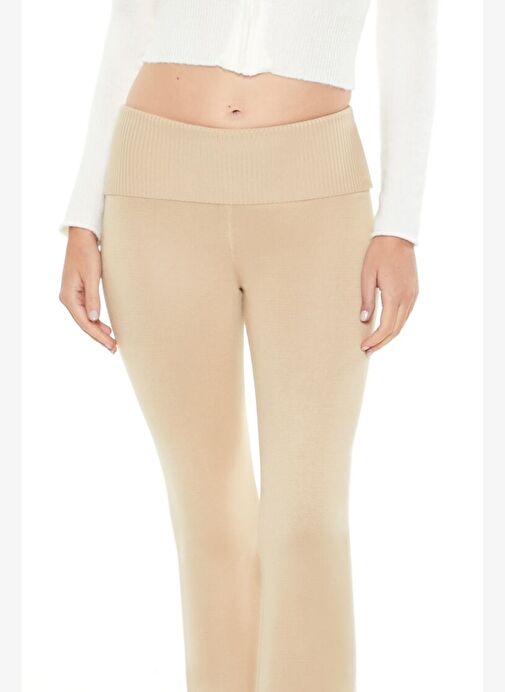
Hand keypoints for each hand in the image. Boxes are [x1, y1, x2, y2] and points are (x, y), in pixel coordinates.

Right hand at [59, 227, 117, 352]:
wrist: (82, 238)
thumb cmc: (87, 253)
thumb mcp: (92, 276)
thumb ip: (93, 298)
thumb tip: (94, 319)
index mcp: (68, 296)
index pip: (84, 322)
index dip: (98, 335)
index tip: (111, 344)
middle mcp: (68, 298)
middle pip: (84, 323)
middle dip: (98, 337)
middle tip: (114, 349)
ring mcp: (72, 296)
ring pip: (85, 319)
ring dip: (97, 330)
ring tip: (111, 342)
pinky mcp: (78, 292)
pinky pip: (86, 311)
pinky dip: (95, 321)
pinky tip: (104, 327)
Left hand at [359, 236, 418, 354]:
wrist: (397, 236)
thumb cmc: (378, 253)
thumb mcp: (367, 276)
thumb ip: (367, 299)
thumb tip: (364, 320)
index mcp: (395, 295)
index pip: (386, 327)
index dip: (375, 340)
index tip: (364, 347)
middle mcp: (407, 298)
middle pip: (395, 330)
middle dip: (381, 343)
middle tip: (367, 351)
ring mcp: (413, 295)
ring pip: (402, 324)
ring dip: (389, 336)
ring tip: (375, 344)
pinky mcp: (414, 291)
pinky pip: (405, 314)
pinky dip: (396, 325)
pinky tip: (386, 328)